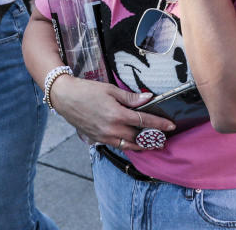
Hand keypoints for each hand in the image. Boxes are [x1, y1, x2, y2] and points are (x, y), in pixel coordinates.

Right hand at [50, 76, 174, 149]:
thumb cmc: (86, 90)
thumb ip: (130, 97)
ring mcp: (105, 136)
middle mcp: (112, 129)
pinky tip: (134, 143)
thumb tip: (147, 98)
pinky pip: (118, 146)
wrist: (64, 97)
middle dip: (154, 137)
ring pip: (129, 145)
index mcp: (117, 114)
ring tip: (154, 144)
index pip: (144, 121)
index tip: (171, 126)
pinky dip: (128, 146)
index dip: (160, 124)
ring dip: (143, 145)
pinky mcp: (98, 139)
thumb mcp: (110, 89)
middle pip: (139, 137)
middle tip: (165, 137)